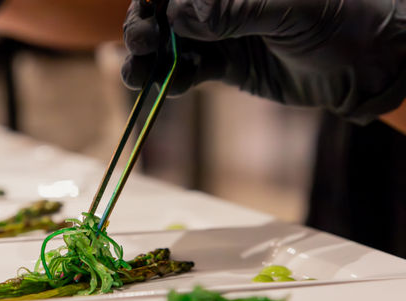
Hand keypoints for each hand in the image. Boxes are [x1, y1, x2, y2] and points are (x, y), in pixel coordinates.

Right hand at [122, 0, 405, 122]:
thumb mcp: (287, 7)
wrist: (368, 63)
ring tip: (137, 73)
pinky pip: (191, 71)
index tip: (149, 13)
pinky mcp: (229, 65)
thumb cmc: (342, 16)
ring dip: (150, 59)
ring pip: (173, 43)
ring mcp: (224, 32)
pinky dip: (174, 80)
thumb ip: (233, 8)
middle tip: (142, 44)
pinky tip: (166, 86)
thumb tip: (177, 14)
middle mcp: (223, 2)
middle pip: (168, 10)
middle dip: (146, 26)